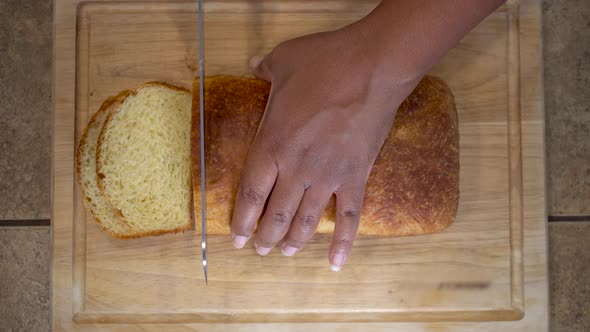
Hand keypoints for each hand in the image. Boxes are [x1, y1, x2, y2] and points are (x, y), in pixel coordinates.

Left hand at [230, 27, 418, 270]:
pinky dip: (343, 242)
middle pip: (275, 214)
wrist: (372, 68)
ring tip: (287, 253)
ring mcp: (328, 177)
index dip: (241, 220)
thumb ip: (263, 69)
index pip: (250, 193)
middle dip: (265, 236)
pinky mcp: (356, 177)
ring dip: (294, 240)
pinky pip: (349, 217)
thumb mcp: (283, 60)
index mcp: (272, 144)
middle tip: (260, 250)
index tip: (237, 239)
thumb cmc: (325, 63)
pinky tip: (336, 263)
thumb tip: (251, 65)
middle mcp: (296, 169)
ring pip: (305, 220)